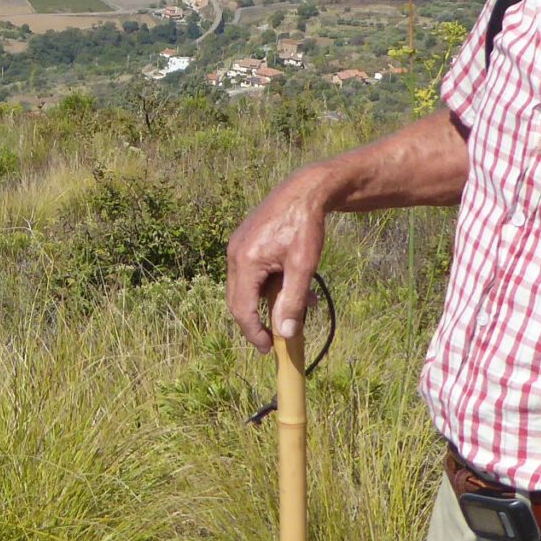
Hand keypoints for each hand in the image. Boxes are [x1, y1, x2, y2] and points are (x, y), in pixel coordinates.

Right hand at [226, 170, 332, 352]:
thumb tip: (285, 333)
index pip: (242, 309)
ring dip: (270, 301)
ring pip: (247, 288)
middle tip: (277, 338)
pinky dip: (270, 285)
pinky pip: (252, 273)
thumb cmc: (306, 226)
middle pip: (238, 301)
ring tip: (305, 304)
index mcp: (245, 261)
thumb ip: (292, 301)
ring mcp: (237, 247)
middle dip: (257, 321)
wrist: (305, 190)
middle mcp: (235, 254)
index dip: (254, 333)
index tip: (268, 349)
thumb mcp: (303, 266)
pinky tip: (295, 284)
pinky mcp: (245, 242)